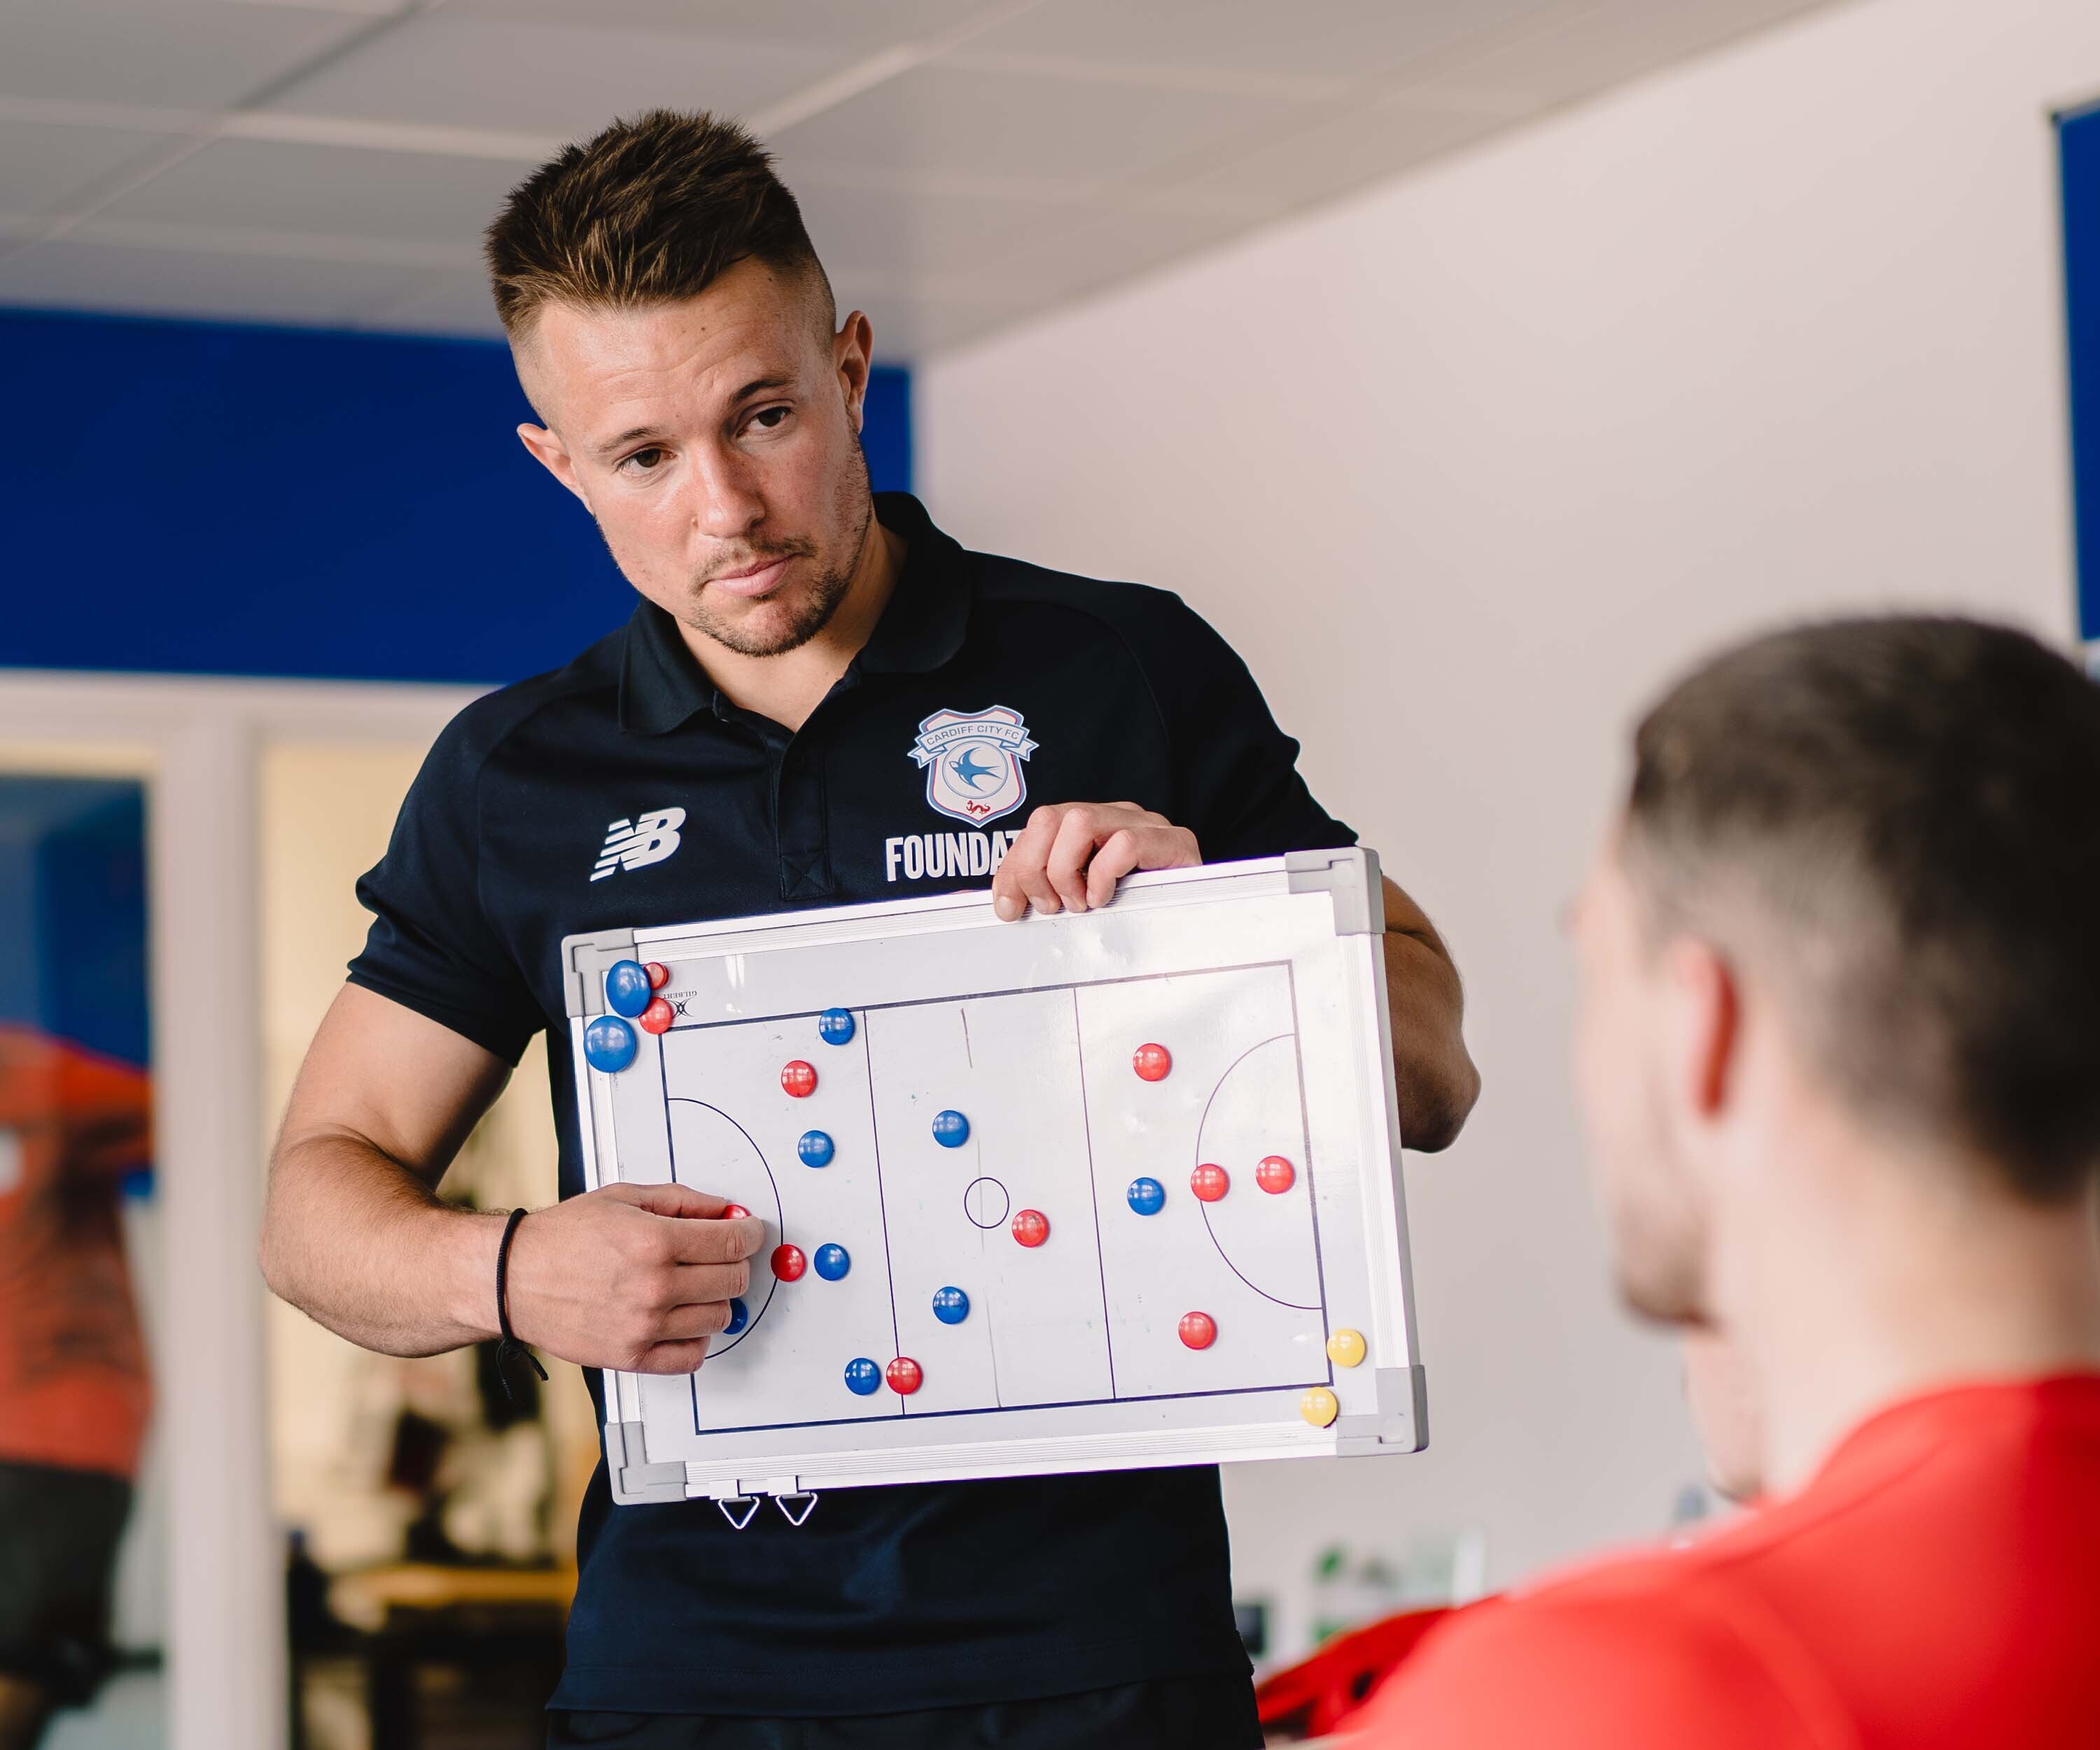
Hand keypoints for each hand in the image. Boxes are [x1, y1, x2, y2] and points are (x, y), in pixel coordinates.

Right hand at [503, 1180, 763, 1374]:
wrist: (513, 1278)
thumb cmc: (563, 1236)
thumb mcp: (625, 1197)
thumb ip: (683, 1202)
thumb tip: (728, 1211)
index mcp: (655, 1242)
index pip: (733, 1243)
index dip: (750, 1234)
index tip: (749, 1232)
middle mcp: (654, 1287)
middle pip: (733, 1280)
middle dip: (735, 1263)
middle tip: (719, 1255)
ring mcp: (645, 1326)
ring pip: (720, 1318)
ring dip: (716, 1299)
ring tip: (692, 1285)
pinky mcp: (632, 1357)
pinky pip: (692, 1356)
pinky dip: (697, 1338)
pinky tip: (682, 1318)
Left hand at [990, 802, 1199, 919]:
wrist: (1204, 917)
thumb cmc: (1142, 908)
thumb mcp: (1082, 897)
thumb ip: (1046, 891)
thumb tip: (1006, 904)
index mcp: (1090, 824)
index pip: (1037, 826)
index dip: (1013, 866)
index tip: (1009, 905)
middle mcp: (1115, 816)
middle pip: (1051, 816)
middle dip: (1035, 867)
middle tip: (1051, 904)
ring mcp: (1146, 825)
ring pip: (1080, 821)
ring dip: (1066, 871)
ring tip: (1080, 902)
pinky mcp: (1174, 843)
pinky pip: (1126, 844)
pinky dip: (1105, 875)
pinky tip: (1106, 898)